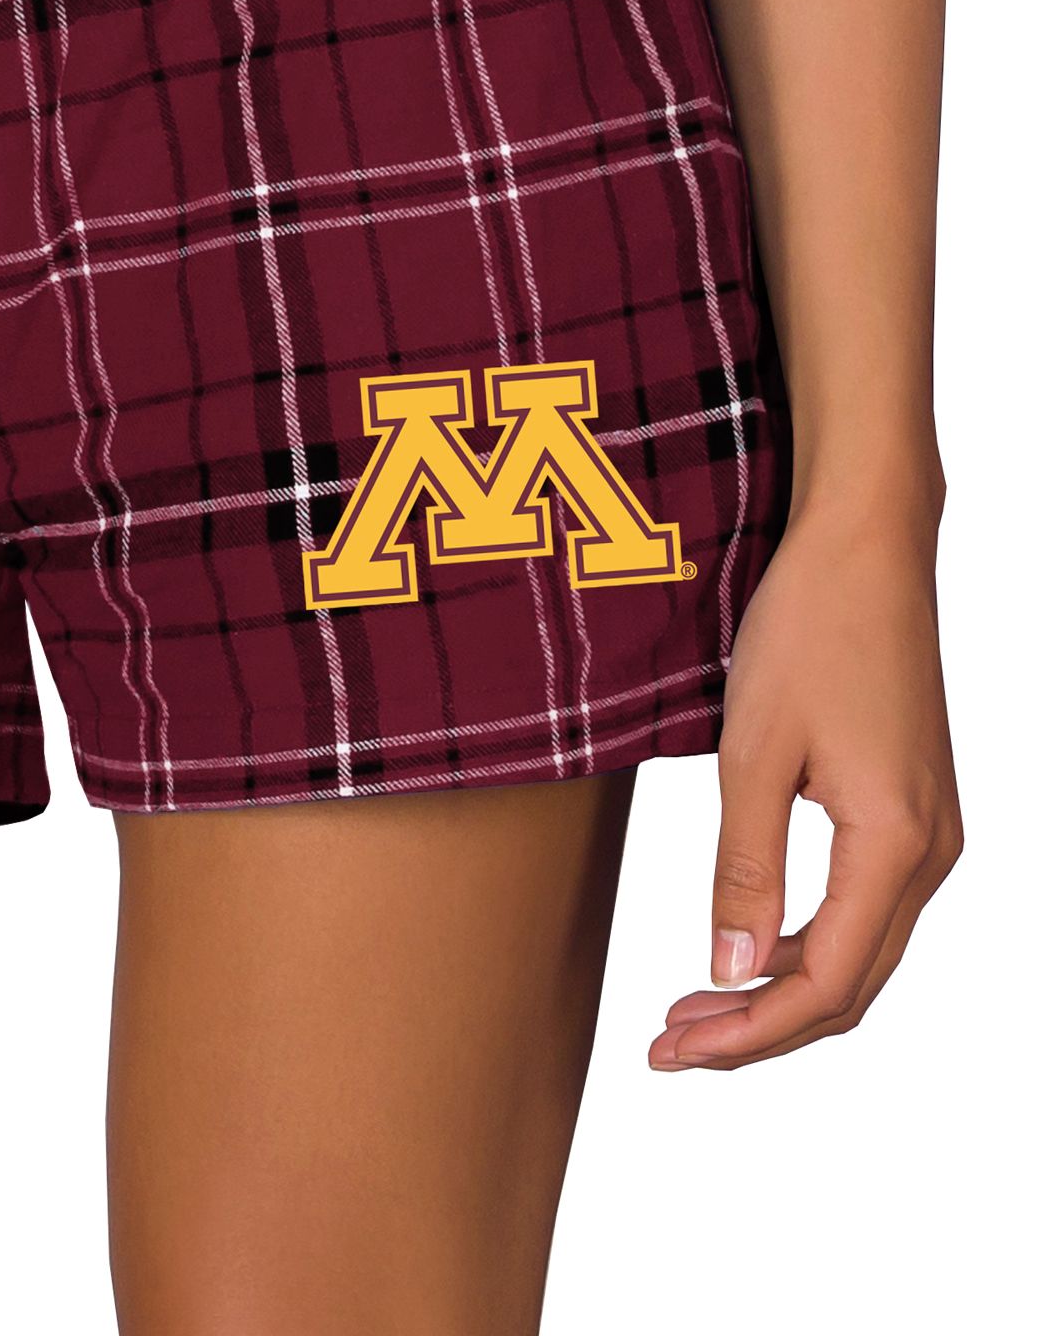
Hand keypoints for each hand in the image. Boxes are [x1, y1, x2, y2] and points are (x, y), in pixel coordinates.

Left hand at [649, 505, 960, 1069]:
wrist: (865, 549)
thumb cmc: (808, 630)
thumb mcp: (754, 751)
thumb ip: (743, 867)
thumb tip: (727, 970)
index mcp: (896, 845)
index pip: (824, 984)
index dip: (747, 1033)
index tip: (670, 1051)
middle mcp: (930, 852)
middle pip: (849, 986)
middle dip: (758, 1028)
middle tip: (669, 1045)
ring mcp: (928, 832)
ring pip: (859, 952)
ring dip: (778, 991)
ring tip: (693, 1006)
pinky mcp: (910, 808)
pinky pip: (863, 907)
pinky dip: (803, 942)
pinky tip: (746, 944)